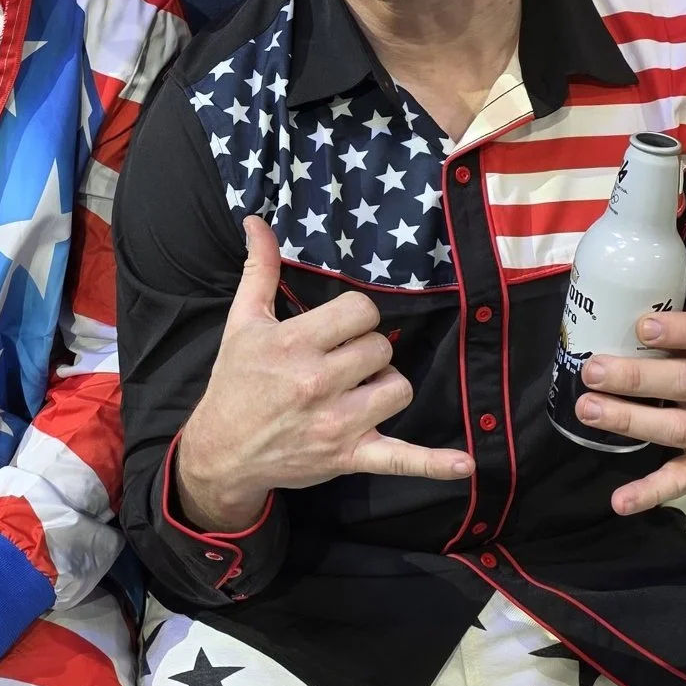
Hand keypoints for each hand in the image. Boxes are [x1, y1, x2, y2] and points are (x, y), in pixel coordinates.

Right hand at [173, 216, 472, 531]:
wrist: (221, 452)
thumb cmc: (235, 383)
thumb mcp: (242, 323)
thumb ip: (258, 269)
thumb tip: (256, 220)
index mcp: (294, 344)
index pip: (361, 312)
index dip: (354, 318)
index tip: (336, 332)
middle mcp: (317, 382)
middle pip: (381, 348)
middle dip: (365, 353)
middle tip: (337, 366)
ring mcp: (336, 423)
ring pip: (398, 388)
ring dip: (384, 388)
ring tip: (356, 393)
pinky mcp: (349, 456)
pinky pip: (400, 458)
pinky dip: (433, 463)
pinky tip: (464, 466)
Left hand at [576, 310, 685, 514]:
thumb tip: (618, 326)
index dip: (683, 330)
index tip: (642, 327)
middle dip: (637, 377)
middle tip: (593, 371)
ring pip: (683, 428)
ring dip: (632, 420)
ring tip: (590, 409)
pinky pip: (685, 480)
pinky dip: (651, 492)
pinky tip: (621, 500)